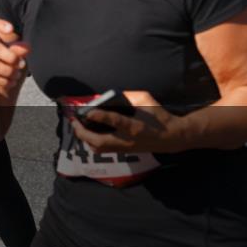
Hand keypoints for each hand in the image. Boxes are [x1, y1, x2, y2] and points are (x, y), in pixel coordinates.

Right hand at [0, 17, 29, 99]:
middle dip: (12, 58)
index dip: (0, 25)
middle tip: (22, 64)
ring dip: (9, 72)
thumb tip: (27, 47)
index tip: (11, 29)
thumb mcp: (8, 51)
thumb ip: (17, 48)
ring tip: (17, 75)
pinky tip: (11, 82)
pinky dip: (3, 81)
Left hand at [70, 91, 188, 153]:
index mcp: (136, 126)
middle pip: (100, 142)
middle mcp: (128, 140)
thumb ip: (130, 96)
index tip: (89, 111)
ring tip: (78, 126)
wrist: (172, 138)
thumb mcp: (147, 101)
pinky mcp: (124, 151)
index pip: (116, 122)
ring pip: (99, 148)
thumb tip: (112, 94)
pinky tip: (87, 132)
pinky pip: (103, 150)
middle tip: (74, 120)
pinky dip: (91, 141)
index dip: (101, 116)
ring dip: (85, 138)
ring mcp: (125, 148)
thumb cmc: (160, 117)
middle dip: (83, 132)